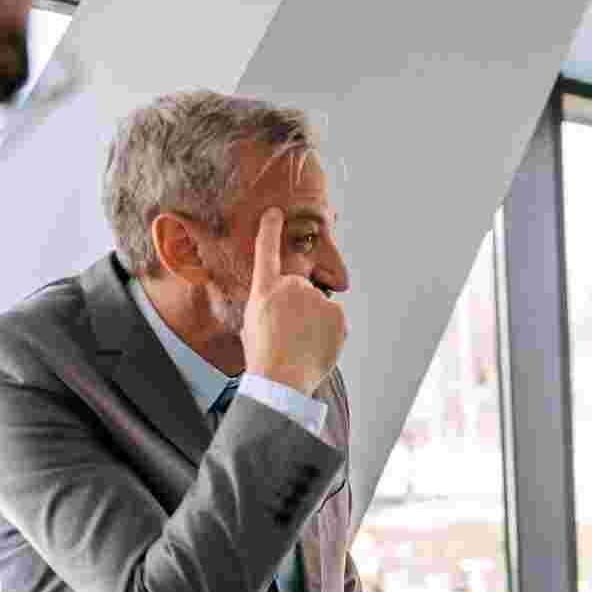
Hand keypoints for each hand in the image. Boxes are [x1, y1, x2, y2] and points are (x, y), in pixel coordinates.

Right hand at [241, 207, 346, 395]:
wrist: (281, 378)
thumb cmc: (263, 356)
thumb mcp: (252, 322)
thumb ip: (268, 304)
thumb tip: (282, 305)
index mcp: (265, 289)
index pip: (266, 251)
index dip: (270, 230)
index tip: (275, 213)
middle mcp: (292, 287)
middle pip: (302, 291)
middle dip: (300, 307)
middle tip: (290, 333)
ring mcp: (317, 299)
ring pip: (321, 307)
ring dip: (316, 321)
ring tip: (302, 343)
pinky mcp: (338, 315)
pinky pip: (336, 321)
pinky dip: (331, 332)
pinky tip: (317, 347)